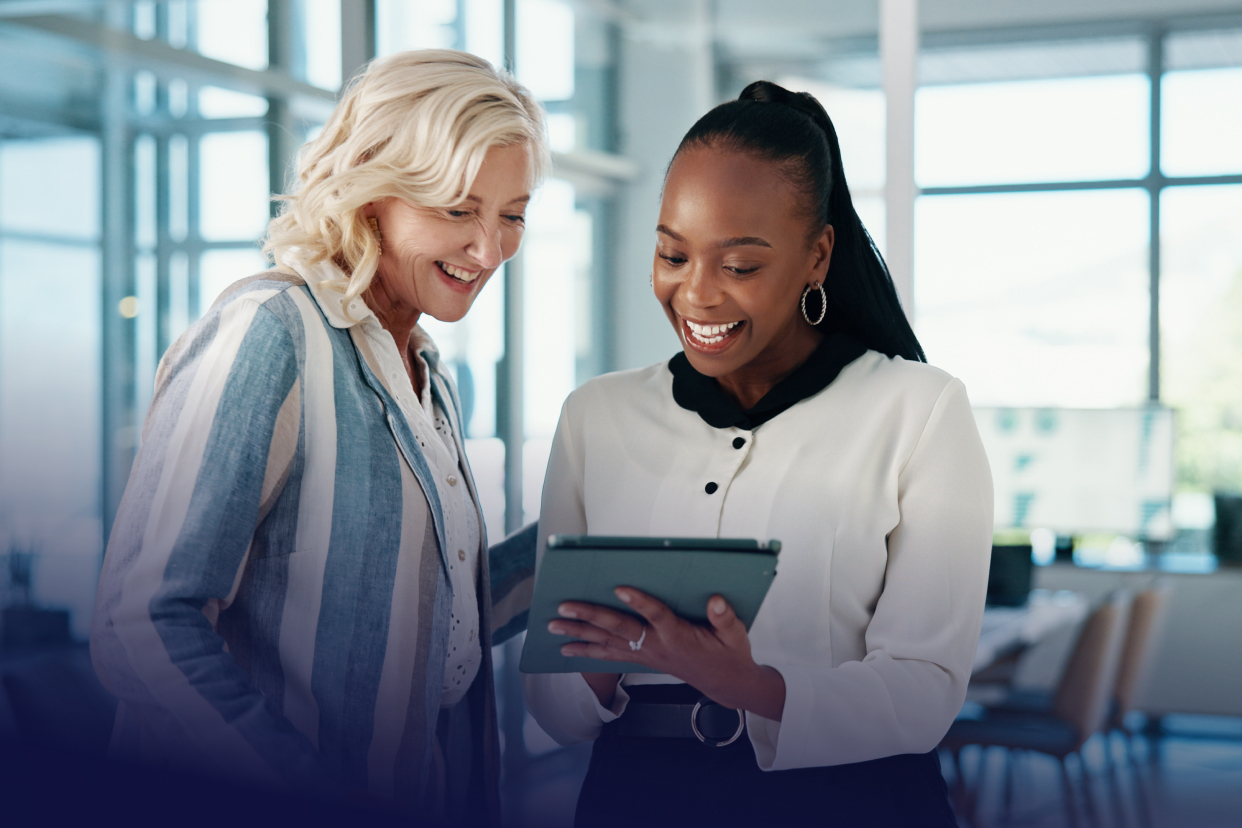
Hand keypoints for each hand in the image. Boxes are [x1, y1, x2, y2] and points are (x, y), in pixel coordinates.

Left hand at [548, 588, 785, 719]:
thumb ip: (724, 617)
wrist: (725, 684)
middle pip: (619, 630)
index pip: (657, 616)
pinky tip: (567, 649)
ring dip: (578, 635)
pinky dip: (587, 651)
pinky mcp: (642, 659)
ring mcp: (646, 655)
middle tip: (564, 608)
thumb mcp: (735, 635)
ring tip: (553, 627)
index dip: (639, 602)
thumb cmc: (729, 653)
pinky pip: (609, 655)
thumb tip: (715, 600)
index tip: (620, 587)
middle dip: (590, 617)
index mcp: (679, 636)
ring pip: (607, 643)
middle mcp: (657, 647)